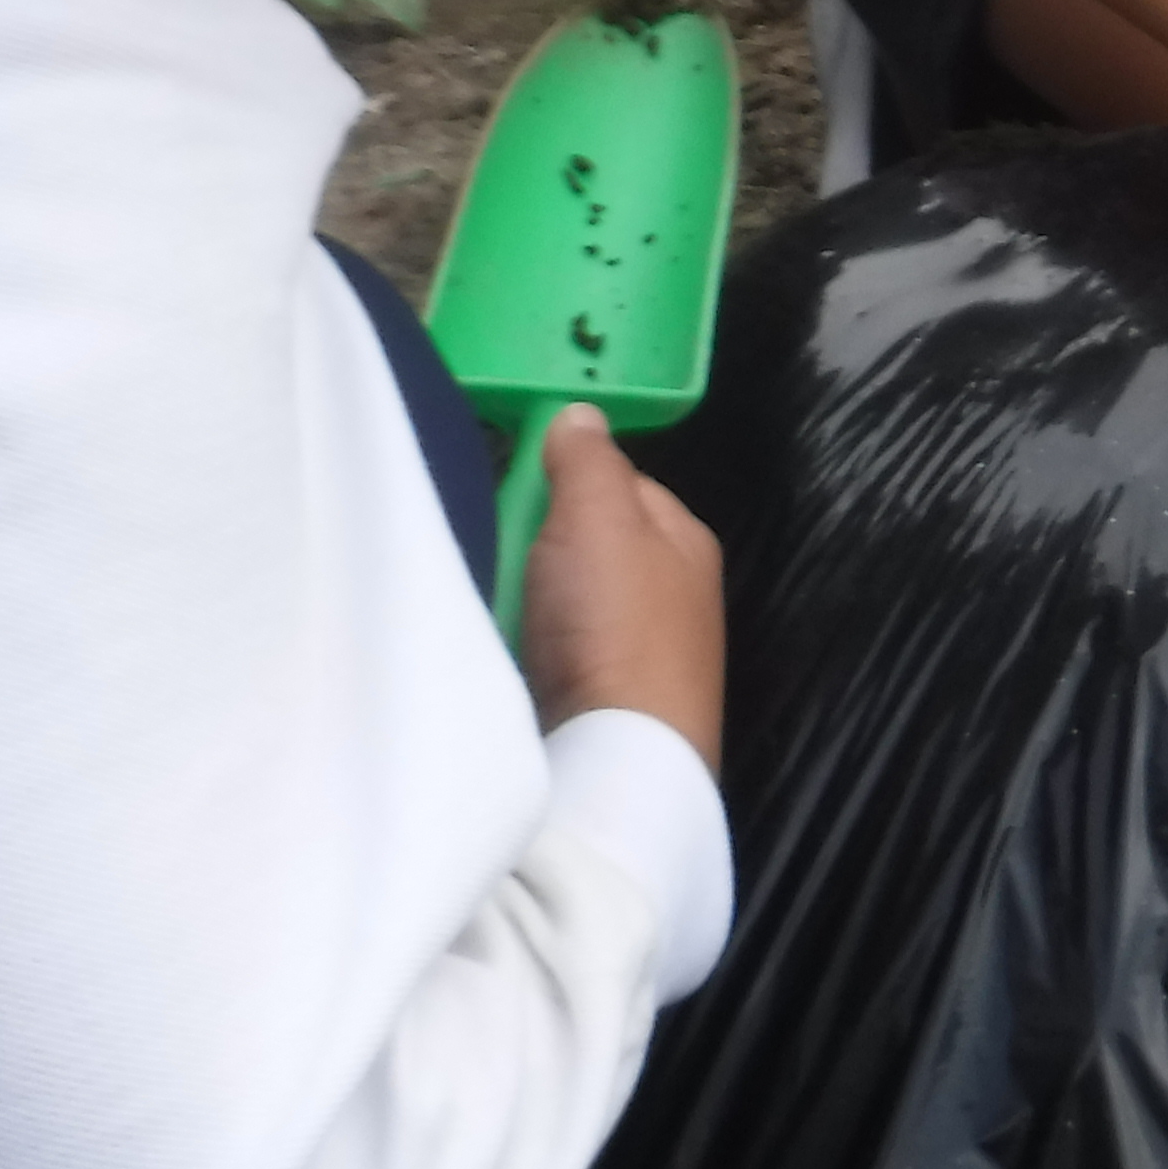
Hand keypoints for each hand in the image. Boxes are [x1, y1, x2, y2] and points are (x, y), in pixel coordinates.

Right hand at [519, 406, 725, 772]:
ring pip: (556, 606)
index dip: (563, 481)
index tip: (512, 492)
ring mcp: (637, 655)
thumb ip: (588, 461)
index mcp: (680, 542)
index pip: (615, 486)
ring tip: (486, 610)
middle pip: (580, 548)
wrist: (616, 753)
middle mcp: (667, 595)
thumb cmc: (615, 621)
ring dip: (519, 605)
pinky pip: (545, 659)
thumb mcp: (600, 516)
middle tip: (495, 556)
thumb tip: (581, 415)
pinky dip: (519, 655)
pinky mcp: (602, 706)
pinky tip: (497, 660)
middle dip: (533, 549)